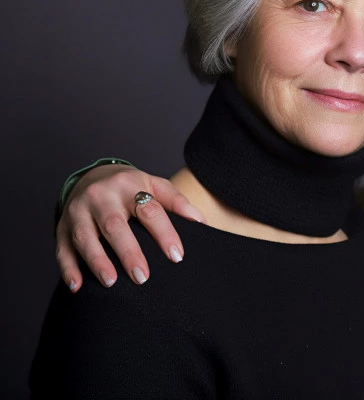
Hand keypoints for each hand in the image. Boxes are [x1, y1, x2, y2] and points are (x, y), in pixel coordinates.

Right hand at [55, 164, 206, 291]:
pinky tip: (77, 286)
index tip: (177, 256)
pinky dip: (68, 268)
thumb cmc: (132, 187)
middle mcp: (101, 197)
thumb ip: (177, 202)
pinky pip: (62, 248)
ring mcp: (78, 211)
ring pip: (85, 237)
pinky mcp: (61, 226)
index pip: (149, 210)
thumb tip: (202, 221)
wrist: (93, 175)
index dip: (164, 233)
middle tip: (143, 277)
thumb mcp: (155, 186)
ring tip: (111, 282)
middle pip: (114, 225)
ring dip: (97, 260)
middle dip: (128, 251)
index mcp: (129, 185)